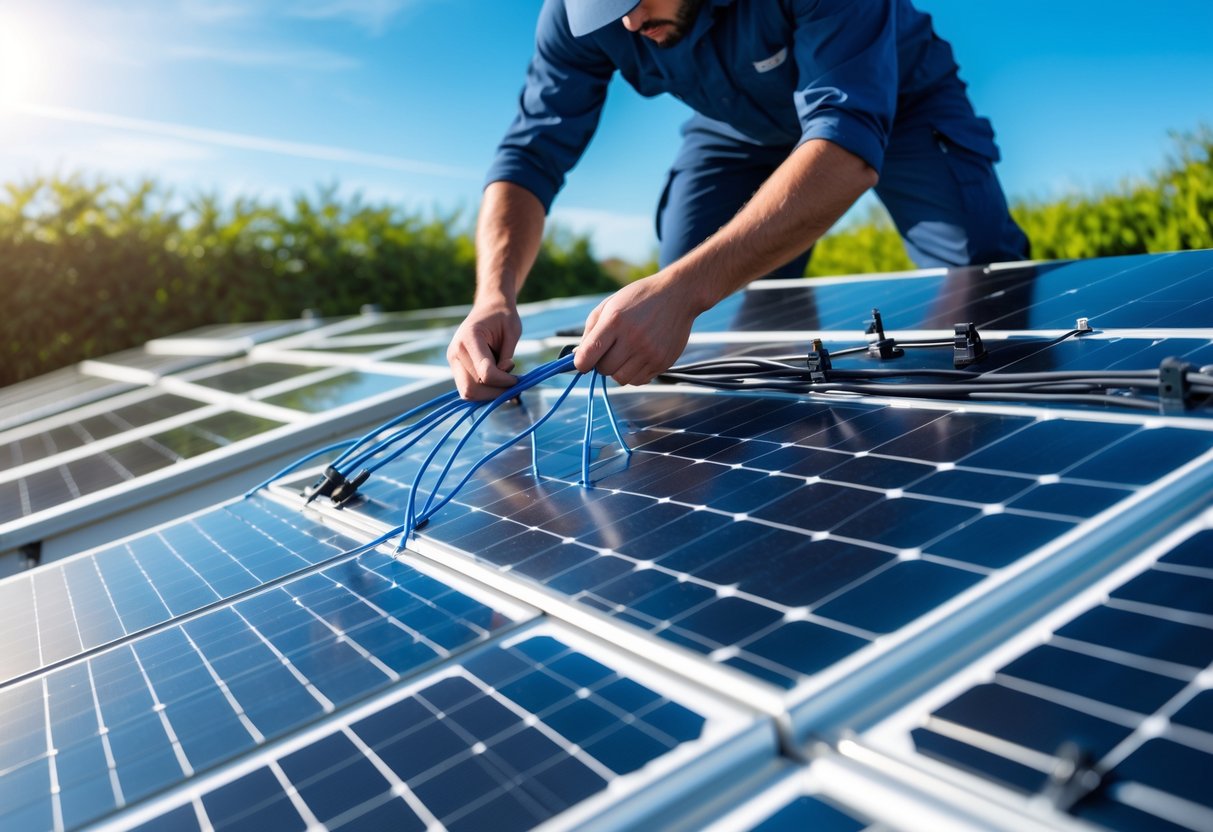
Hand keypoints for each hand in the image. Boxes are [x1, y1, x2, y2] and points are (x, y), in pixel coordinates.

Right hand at [447, 299, 520, 399]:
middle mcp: (456, 351)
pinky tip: (497, 383)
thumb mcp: (512, 332)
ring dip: (489, 394)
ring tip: (505, 382)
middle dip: (495, 392)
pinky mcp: (456, 367)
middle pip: (472, 388)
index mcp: (470, 338)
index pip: (485, 372)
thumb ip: (507, 356)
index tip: (517, 379)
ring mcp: (453, 361)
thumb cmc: (503, 317)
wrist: (488, 307)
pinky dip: (484, 391)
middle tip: (513, 387)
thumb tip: (505, 378)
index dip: (504, 381)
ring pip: (468, 392)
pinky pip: (468, 388)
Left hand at [574, 273, 696, 384]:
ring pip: (621, 379)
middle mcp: (633, 338)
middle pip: (604, 370)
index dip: (581, 363)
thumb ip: (590, 331)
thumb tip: (577, 356)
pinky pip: (639, 381)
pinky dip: (634, 373)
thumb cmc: (639, 299)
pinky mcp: (663, 361)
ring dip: (618, 370)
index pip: (588, 356)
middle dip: (601, 364)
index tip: (583, 361)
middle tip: (609, 351)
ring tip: (625, 354)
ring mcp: (650, 352)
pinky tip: (638, 357)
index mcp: (615, 321)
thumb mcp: (609, 305)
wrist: (678, 294)